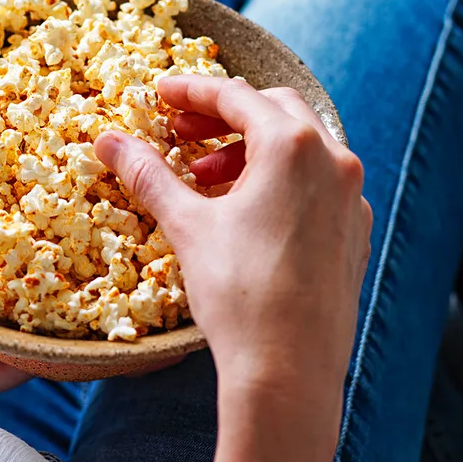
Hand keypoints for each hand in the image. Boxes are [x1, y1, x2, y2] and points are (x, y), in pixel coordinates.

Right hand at [94, 76, 371, 461]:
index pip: (235, 97)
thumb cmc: (238, 293)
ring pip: (298, 146)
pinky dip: (276, 177)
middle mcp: (333, 162)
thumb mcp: (187, 224)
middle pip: (273, 111)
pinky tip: (242, 206)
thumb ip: (149, 174)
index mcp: (293, 148)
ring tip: (204, 175)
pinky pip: (315, 181)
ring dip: (247, 148)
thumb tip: (110, 141)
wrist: (288, 370)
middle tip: (179, 131)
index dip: (190, 91)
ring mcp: (350, 197)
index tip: (159, 92)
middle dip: (222, 115)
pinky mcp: (352, 229)